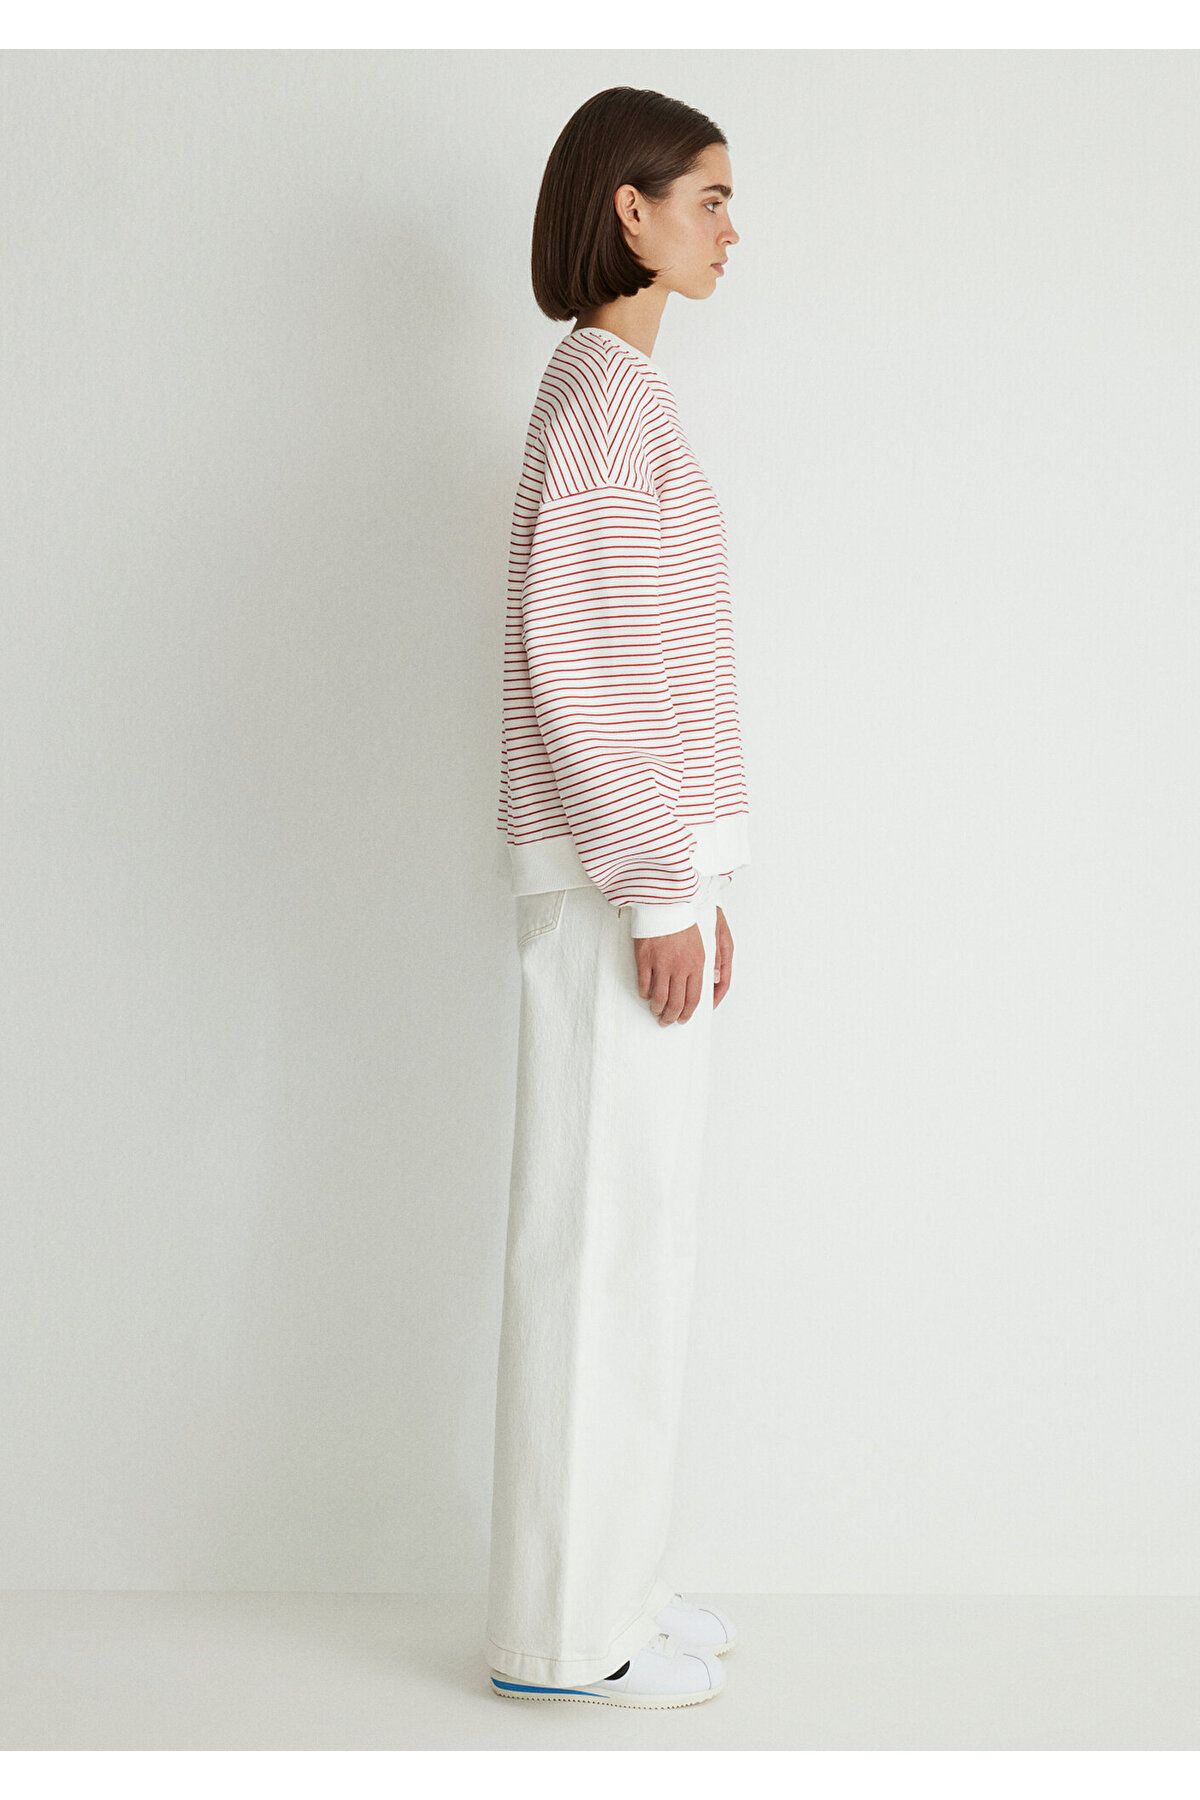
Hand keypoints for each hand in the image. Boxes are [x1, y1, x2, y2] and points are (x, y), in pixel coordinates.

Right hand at [632, 904, 732, 1023]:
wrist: (664, 904)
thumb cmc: (683, 922)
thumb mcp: (704, 942)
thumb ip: (711, 963)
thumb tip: (717, 982)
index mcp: (696, 964)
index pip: (694, 998)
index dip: (688, 1012)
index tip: (683, 1019)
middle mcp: (680, 967)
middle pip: (676, 1003)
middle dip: (671, 1017)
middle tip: (667, 1021)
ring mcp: (661, 964)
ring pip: (659, 998)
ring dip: (657, 1009)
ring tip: (656, 1012)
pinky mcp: (644, 959)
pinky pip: (644, 984)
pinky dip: (644, 993)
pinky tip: (645, 995)